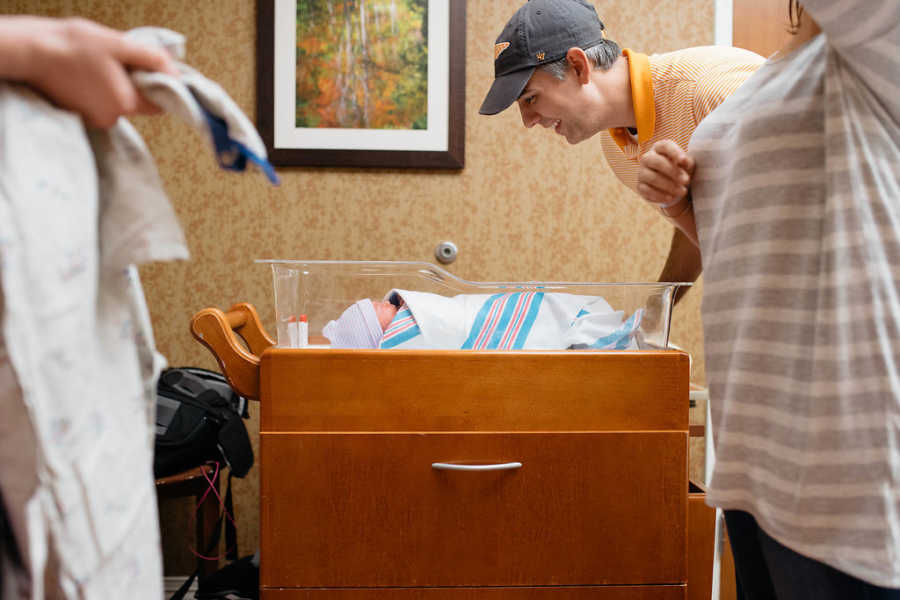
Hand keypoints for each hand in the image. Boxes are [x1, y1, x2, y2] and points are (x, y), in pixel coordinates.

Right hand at [2, 16, 177, 127]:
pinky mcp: (80, 116)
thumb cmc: (74, 45)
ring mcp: (94, 119)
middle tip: (117, 61)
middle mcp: (112, 118)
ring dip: (114, 86)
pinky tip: (86, 74)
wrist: (32, 52)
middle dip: (133, 83)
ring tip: (97, 66)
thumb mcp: (119, 44)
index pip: (159, 106)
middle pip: (137, 103)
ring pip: (118, 103)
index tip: (151, 72)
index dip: (159, 88)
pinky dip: (98, 91)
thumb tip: (174, 72)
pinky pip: (100, 104)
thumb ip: (151, 59)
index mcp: (126, 104)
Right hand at [637, 140, 695, 215]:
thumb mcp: (686, 164)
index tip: (684, 161)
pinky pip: (647, 191)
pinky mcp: (640, 186)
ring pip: (652, 178)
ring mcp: (641, 172)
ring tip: (682, 191)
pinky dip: (660, 195)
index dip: (674, 152)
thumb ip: (686, 161)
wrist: (673, 184)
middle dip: (673, 172)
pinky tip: (671, 198)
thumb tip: (684, 162)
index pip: (665, 146)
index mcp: (659, 148)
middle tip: (686, 180)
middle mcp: (647, 158)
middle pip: (657, 162)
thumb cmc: (680, 169)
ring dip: (669, 186)